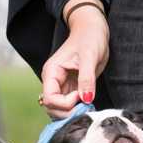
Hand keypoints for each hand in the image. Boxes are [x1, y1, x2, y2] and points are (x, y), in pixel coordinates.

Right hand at [41, 0, 108, 117]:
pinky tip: (88, 103)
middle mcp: (53, 81)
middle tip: (86, 105)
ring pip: (59, 109)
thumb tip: (86, 98)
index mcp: (52, 72)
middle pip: (52, 108)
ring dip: (72, 112)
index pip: (50, 99)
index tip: (81, 95)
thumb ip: (87, 78)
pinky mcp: (70, 88)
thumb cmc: (90, 37)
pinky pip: (69, 105)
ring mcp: (61, 85)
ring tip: (87, 104)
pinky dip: (77, 109)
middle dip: (68, 111)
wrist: (93, 30)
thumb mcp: (90, 56)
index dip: (65, 103)